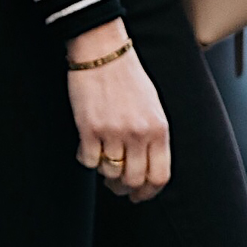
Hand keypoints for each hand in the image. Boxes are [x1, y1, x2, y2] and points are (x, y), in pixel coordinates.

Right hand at [65, 19, 170, 203]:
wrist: (102, 51)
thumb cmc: (128, 77)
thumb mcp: (153, 107)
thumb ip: (154, 137)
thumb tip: (146, 168)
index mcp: (159, 129)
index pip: (160, 176)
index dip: (148, 193)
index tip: (138, 195)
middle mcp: (139, 134)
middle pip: (134, 180)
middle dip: (124, 187)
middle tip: (116, 184)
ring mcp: (114, 132)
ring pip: (110, 173)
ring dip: (105, 172)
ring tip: (102, 160)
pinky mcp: (89, 129)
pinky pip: (89, 161)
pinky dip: (87, 159)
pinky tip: (87, 147)